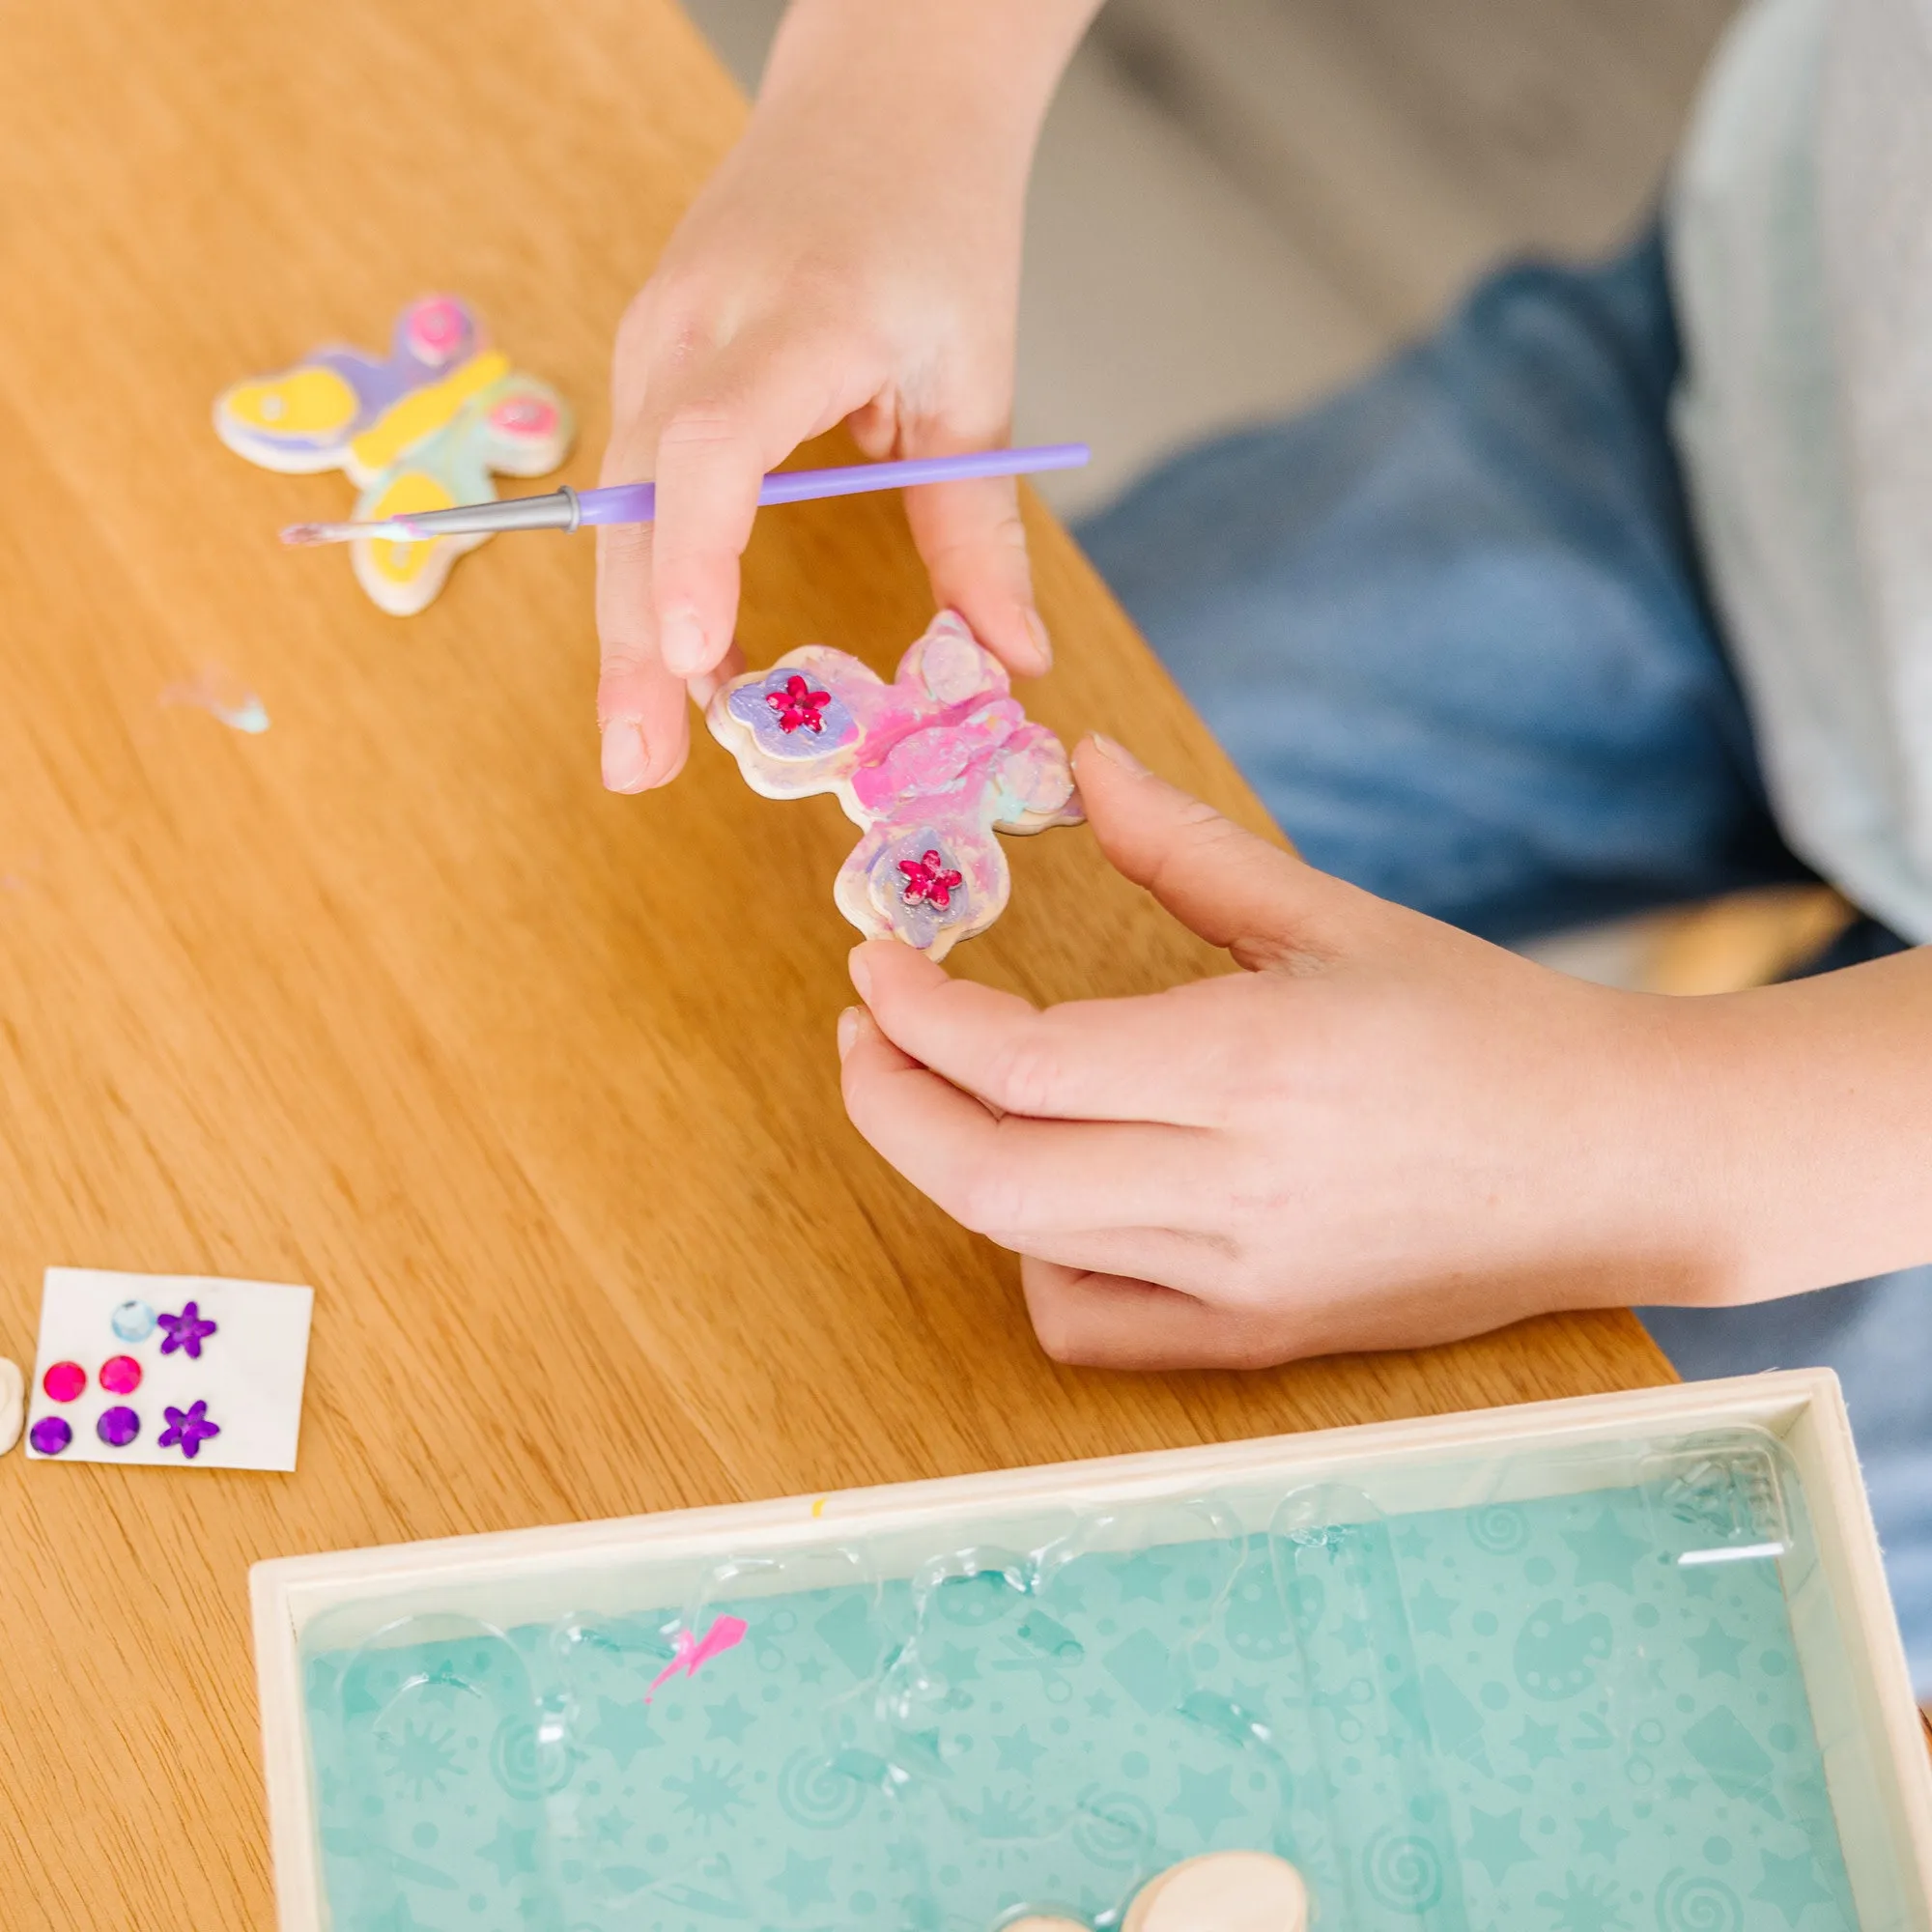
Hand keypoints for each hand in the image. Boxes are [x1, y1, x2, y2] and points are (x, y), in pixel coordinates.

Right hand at [595, 0, 1092, 791]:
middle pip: (635, 496)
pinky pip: (629, 481)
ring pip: (616, 502)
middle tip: (638, 767)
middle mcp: (696, 322)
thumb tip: (1010, 660)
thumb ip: (978, 519)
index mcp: (797, 316)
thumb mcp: (975, 373)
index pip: (712, 445)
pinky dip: (644, 571)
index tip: (697, 664)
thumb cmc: (938, 222)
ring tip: (644, 742)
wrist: (880, 94)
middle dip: (630, 641)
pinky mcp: (645, 354)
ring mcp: (653, 334)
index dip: (694, 559)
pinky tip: (674, 658)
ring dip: (625, 623)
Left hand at [837, 735, 1750, 1368]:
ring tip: (949, 1090)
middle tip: (870, 1030)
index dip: (915, 1012)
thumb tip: (1083, 761)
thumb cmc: (1488, 1025)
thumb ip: (1186, 849)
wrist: (1622, 1163)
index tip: (876, 961)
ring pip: (1022, 1246)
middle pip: (983, 1173)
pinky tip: (1061, 1195)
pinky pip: (1092, 1327)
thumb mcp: (1335, 917)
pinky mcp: (1260, 1342)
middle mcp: (1233, 1190)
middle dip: (886, 1099)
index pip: (1016, 1061)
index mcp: (1250, 1066)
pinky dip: (1038, 1262)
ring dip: (949, 1165)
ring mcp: (1242, 1282)